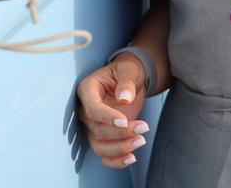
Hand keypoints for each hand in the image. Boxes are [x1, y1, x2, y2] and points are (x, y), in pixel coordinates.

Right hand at [77, 53, 149, 168]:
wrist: (129, 78)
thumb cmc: (126, 71)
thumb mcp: (129, 69)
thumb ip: (126, 82)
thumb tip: (124, 98)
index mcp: (88, 90)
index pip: (93, 109)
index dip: (107, 118)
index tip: (125, 121)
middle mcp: (86, 110)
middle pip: (97, 130)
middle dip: (121, 133)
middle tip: (144, 128)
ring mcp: (92, 126)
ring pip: (99, 146)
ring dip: (120, 148)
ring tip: (141, 140)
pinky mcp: (102, 136)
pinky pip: (104, 155)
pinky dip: (116, 161)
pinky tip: (131, 158)